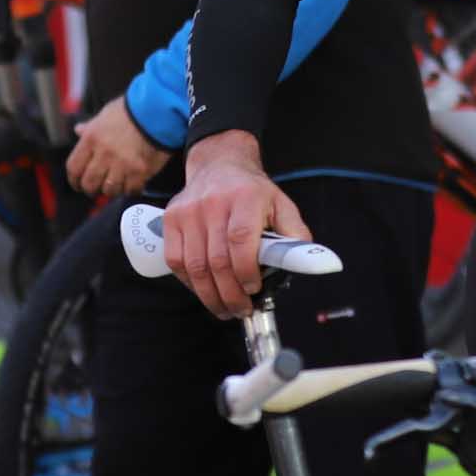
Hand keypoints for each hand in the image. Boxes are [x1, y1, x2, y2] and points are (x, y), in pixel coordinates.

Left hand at [66, 97, 167, 202]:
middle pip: (89, 183)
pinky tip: (133, 183)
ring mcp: (122, 164)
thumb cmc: (131, 110)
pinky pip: (130, 190)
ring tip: (117, 184)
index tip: (78, 184)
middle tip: (97, 188)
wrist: (159, 109)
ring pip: (109, 190)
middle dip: (91, 189)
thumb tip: (78, 130)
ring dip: (112, 190)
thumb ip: (91, 127)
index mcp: (91, 139)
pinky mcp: (140, 171)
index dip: (74, 180)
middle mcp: (104, 153)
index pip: (74, 168)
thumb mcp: (105, 115)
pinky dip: (131, 189)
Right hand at [161, 132, 310, 319]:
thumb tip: (305, 263)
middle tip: (242, 310)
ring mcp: (188, 211)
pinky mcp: (171, 219)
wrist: (218, 165)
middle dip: (231, 294)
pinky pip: (176, 261)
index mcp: (246, 197)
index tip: (255, 290)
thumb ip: (294, 234)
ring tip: (225, 309)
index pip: (241, 239)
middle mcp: (213, 203)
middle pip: (217, 259)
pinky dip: (190, 284)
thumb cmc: (252, 192)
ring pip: (195, 266)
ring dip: (211, 296)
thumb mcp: (281, 205)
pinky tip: (205, 292)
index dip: (246, 271)